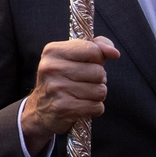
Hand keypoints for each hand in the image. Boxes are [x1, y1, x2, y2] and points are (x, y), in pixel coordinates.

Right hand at [20, 37, 120, 156]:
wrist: (41, 109)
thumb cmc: (63, 79)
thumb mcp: (73, 57)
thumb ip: (96, 47)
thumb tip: (114, 53)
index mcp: (53, 51)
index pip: (92, 49)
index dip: (98, 59)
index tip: (88, 64)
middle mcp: (51, 68)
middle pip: (99, 72)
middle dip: (97, 79)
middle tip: (83, 82)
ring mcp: (56, 88)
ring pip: (100, 90)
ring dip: (96, 95)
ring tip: (82, 95)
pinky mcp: (63, 107)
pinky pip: (97, 106)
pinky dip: (94, 108)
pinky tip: (82, 107)